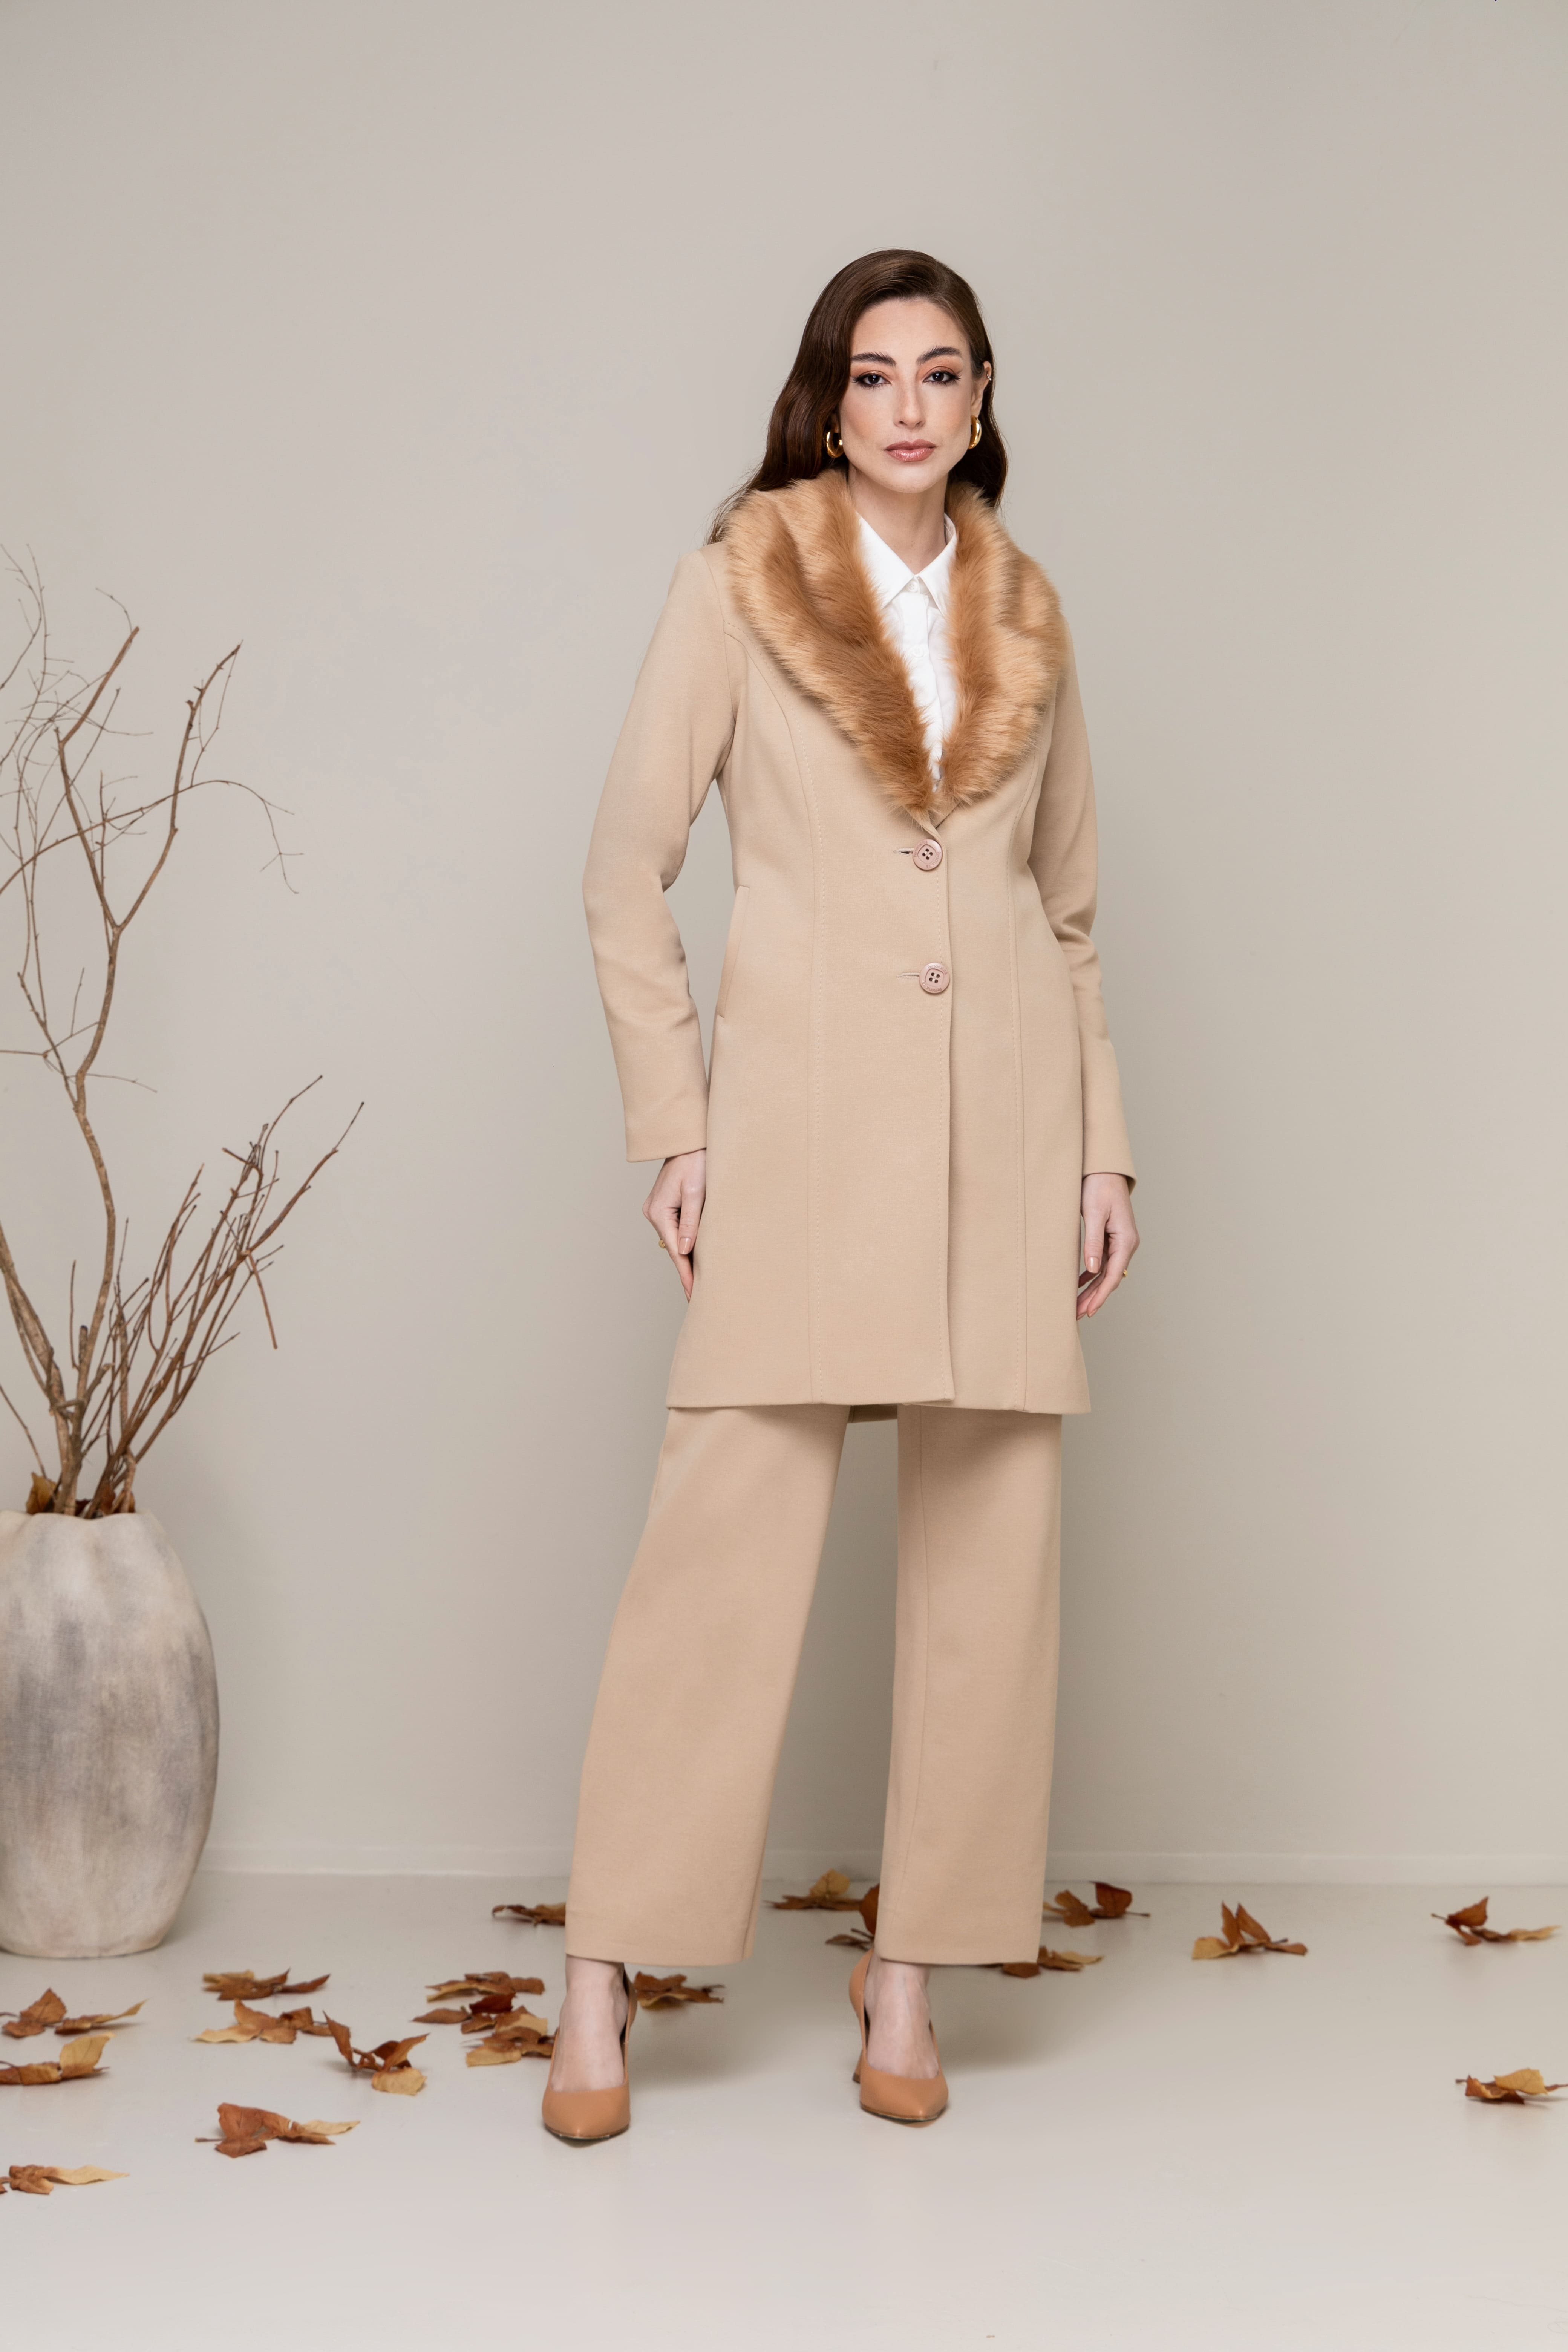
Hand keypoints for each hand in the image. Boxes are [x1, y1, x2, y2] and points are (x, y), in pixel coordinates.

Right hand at [643, 1150, 705, 1299]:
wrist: (689, 1141)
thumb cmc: (695, 1161)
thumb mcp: (695, 1192)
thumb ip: (691, 1222)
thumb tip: (686, 1250)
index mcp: (658, 1212)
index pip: (675, 1251)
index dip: (686, 1274)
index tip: (693, 1294)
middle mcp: (653, 1213)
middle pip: (674, 1249)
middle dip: (686, 1271)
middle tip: (697, 1296)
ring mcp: (658, 1210)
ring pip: (675, 1241)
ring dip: (686, 1258)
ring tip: (698, 1281)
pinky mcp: (665, 1206)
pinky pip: (676, 1230)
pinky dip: (685, 1244)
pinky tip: (694, 1256)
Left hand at [1077, 1172, 1137, 1317]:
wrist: (1104, 1169)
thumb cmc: (1099, 1187)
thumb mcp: (1094, 1214)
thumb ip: (1092, 1242)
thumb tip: (1093, 1269)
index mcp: (1126, 1240)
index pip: (1113, 1275)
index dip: (1100, 1296)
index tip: (1088, 1311)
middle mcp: (1126, 1244)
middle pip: (1109, 1278)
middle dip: (1093, 1298)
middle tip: (1077, 1314)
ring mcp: (1119, 1242)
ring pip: (1105, 1272)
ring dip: (1091, 1289)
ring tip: (1076, 1305)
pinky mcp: (1110, 1238)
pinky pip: (1102, 1262)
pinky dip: (1091, 1274)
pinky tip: (1079, 1283)